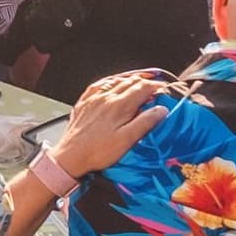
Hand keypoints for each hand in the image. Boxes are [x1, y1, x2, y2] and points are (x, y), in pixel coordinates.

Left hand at [43, 72, 169, 179]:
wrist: (70, 157)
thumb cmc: (98, 151)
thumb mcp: (127, 140)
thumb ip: (145, 122)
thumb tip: (161, 109)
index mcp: (119, 105)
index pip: (142, 87)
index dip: (156, 86)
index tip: (164, 89)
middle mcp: (105, 98)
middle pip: (130, 81)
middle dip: (145, 81)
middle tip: (154, 84)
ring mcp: (93, 99)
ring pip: (114, 80)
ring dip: (128, 78)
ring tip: (138, 79)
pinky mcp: (83, 104)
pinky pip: (98, 85)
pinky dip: (109, 81)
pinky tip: (112, 83)